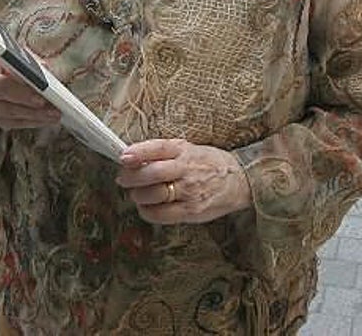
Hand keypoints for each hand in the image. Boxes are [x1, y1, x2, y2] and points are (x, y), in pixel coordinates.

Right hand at [0, 40, 60, 128]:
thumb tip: (43, 72)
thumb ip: (28, 59)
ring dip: (30, 114)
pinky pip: (8, 122)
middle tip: (42, 100)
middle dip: (22, 96)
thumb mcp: (18, 53)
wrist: (0, 74)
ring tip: (51, 113)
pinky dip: (28, 122)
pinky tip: (43, 119)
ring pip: (3, 111)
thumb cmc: (10, 62)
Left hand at [117, 139, 251, 225]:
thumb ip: (165, 153)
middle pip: (152, 173)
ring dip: (137, 195)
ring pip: (153, 195)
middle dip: (131, 177)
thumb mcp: (190, 149)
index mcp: (185, 151)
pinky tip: (146, 207)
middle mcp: (187, 170)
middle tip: (123, 178)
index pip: (158, 148)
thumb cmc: (209, 164)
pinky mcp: (191, 211)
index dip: (138, 152)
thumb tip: (133, 158)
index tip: (123, 157)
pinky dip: (147, 211)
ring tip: (136, 193)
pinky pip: (161, 214)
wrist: (238, 181)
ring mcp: (189, 191)